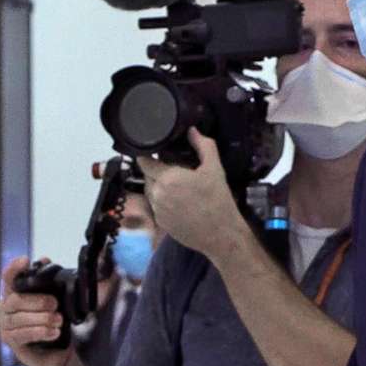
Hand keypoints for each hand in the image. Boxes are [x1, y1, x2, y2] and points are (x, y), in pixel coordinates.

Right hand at [0, 256, 72, 365]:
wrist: (57, 351)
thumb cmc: (55, 320)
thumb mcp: (60, 299)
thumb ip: (55, 280)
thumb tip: (45, 260)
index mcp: (14, 292)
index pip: (8, 276)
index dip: (14, 268)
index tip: (26, 260)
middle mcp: (5, 306)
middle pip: (16, 299)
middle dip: (37, 301)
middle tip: (55, 304)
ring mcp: (4, 324)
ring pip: (19, 318)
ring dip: (41, 319)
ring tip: (58, 321)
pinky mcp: (9, 340)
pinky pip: (22, 334)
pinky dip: (40, 332)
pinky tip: (54, 332)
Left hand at [139, 134, 248, 261]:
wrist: (220, 234)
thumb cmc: (218, 200)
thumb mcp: (214, 168)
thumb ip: (203, 146)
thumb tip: (193, 131)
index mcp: (167, 178)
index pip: (144, 162)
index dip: (148, 156)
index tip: (156, 154)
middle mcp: (157, 194)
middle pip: (147, 176)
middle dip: (156, 171)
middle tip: (173, 170)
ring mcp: (157, 210)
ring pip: (151, 192)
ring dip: (159, 187)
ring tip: (177, 187)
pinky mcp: (161, 223)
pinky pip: (156, 207)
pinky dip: (163, 202)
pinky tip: (180, 203)